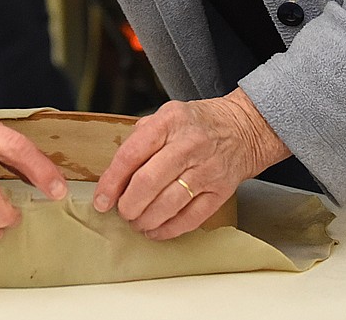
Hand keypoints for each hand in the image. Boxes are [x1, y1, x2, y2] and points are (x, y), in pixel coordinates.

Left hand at [93, 88, 289, 238]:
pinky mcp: (220, 192)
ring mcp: (206, 170)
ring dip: (146, 220)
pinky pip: (190, 218)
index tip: (102, 199)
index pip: (132, 154)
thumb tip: (116, 173)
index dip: (112, 181)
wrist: (243, 129)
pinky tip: (156, 230)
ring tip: (137, 221)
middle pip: (148, 182)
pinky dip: (169, 229)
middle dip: (128, 204)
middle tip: (121, 212)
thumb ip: (141, 138)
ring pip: (168, 203)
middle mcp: (188, 145)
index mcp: (169, 122)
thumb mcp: (166, 115)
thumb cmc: (198, 123)